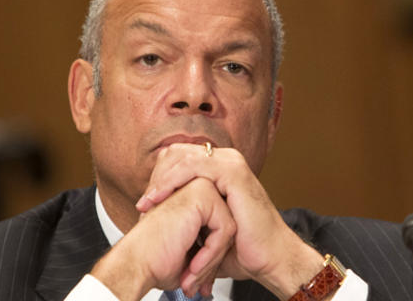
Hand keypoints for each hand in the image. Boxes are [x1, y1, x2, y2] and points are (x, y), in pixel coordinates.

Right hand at [91, 178, 235, 299]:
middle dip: (213, 258)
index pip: (221, 227)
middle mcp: (195, 186)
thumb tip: (230, 251)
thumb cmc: (156, 261)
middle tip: (194, 281)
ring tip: (191, 276)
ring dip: (211, 259)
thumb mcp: (191, 251)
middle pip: (226, 226)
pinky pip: (225, 228)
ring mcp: (198, 186)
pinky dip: (212, 254)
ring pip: (229, 228)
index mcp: (190, 196)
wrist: (135, 265)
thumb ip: (210, 241)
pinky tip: (193, 266)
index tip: (195, 277)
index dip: (210, 256)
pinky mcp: (202, 194)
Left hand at [136, 143, 324, 298]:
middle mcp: (225, 160)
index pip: (177, 158)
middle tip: (144, 204)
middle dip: (156, 177)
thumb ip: (185, 213)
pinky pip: (193, 167)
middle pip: (176, 153)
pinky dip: (171, 182)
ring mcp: (231, 162)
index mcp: (218, 167)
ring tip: (147, 203)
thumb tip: (154, 216)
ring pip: (181, 157)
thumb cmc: (241, 247)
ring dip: (160, 180)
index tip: (145, 204)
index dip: (158, 177)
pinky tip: (159, 198)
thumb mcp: (205, 225)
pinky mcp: (233, 171)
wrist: (268, 259)